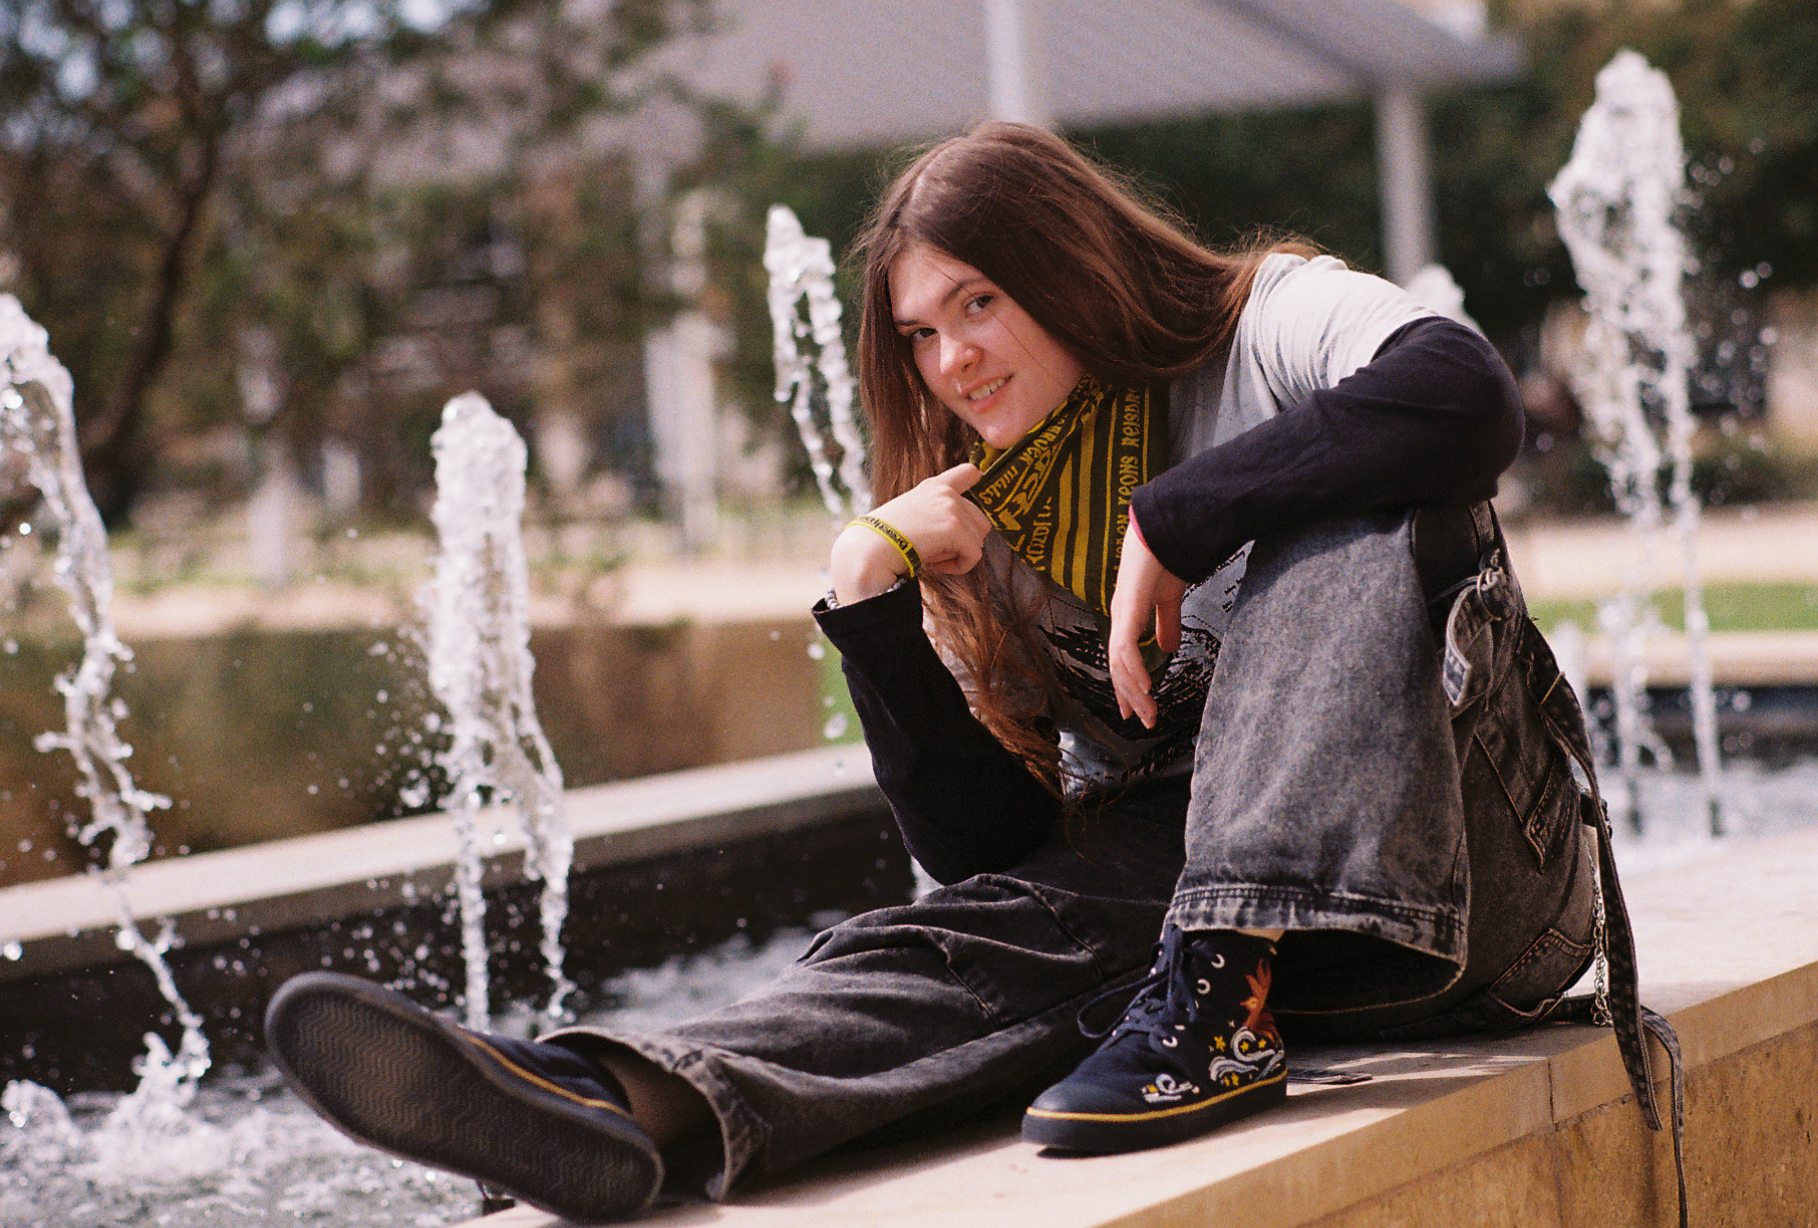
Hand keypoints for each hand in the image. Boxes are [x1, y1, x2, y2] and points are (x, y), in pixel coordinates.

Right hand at [829, 463, 991, 603]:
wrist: (870, 548)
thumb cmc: (884, 539)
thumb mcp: (911, 515)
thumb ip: (936, 514)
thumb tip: (965, 532)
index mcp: (934, 487)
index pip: (968, 472)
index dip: (975, 480)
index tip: (976, 483)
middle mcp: (946, 493)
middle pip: (981, 522)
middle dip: (964, 542)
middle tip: (935, 551)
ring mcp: (952, 508)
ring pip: (978, 540)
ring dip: (958, 555)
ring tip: (931, 557)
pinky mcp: (955, 528)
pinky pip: (974, 556)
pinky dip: (959, 567)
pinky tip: (936, 566)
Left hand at [1106, 516, 1184, 728]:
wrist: (1166, 529)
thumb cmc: (1166, 557)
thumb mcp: (1168, 599)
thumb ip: (1166, 623)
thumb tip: (1165, 649)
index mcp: (1127, 615)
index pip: (1122, 658)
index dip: (1127, 685)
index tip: (1136, 709)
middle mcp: (1119, 616)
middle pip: (1118, 666)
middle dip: (1130, 696)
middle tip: (1143, 721)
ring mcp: (1121, 611)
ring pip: (1120, 662)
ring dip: (1133, 690)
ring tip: (1147, 711)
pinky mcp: (1128, 606)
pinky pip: (1126, 646)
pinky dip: (1134, 668)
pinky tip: (1144, 686)